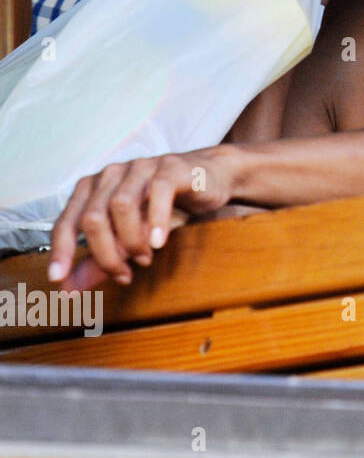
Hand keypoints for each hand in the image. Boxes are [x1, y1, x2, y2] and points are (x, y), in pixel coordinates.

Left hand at [48, 149, 235, 289]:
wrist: (210, 177)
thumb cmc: (167, 206)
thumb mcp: (130, 237)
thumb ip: (99, 261)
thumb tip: (68, 290)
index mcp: (93, 188)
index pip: (67, 222)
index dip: (61, 251)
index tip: (58, 279)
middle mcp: (111, 174)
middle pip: (93, 218)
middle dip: (106, 255)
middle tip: (124, 275)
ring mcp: (140, 167)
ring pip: (121, 205)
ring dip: (132, 241)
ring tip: (145, 258)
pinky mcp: (170, 167)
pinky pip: (158, 192)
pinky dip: (157, 221)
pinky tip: (160, 241)